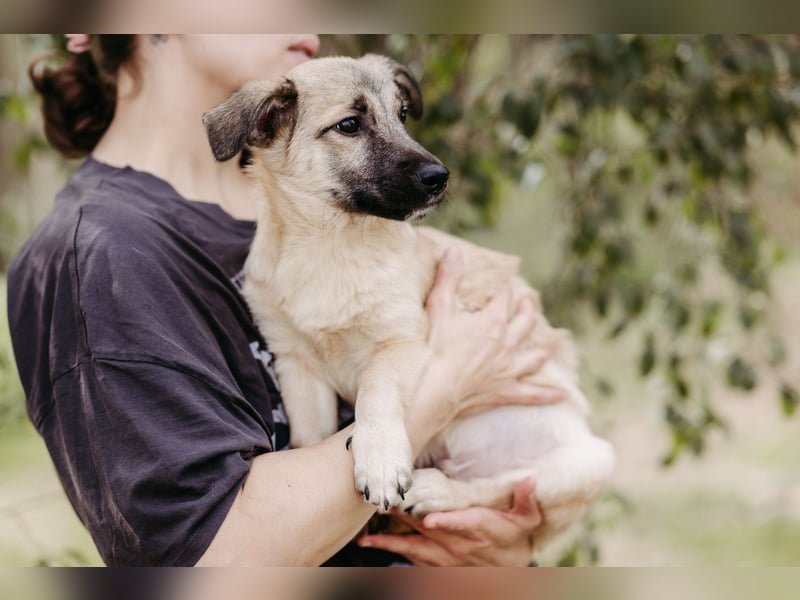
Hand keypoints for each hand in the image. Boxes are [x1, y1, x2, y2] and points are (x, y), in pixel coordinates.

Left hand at [356, 478, 541, 565]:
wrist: (507, 569)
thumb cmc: (512, 536)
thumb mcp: (525, 518)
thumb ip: (526, 500)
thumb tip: (531, 480)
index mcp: (477, 528)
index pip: (462, 524)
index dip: (447, 523)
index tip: (431, 519)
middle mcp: (457, 545)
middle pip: (426, 530)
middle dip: (404, 517)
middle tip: (383, 504)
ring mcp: (444, 557)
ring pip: (412, 547)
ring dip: (389, 540)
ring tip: (366, 535)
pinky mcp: (434, 564)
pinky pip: (409, 558)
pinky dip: (390, 551)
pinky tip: (371, 543)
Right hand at [423, 247, 564, 421]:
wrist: (436, 390)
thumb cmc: (436, 349)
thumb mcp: (439, 307)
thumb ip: (448, 279)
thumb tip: (454, 252)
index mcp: (493, 321)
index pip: (503, 299)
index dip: (503, 291)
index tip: (503, 286)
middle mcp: (506, 343)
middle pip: (525, 322)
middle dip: (526, 310)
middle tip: (526, 303)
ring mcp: (509, 369)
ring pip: (534, 356)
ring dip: (543, 348)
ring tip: (550, 344)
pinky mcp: (506, 392)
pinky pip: (533, 395)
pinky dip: (548, 395)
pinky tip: (563, 395)